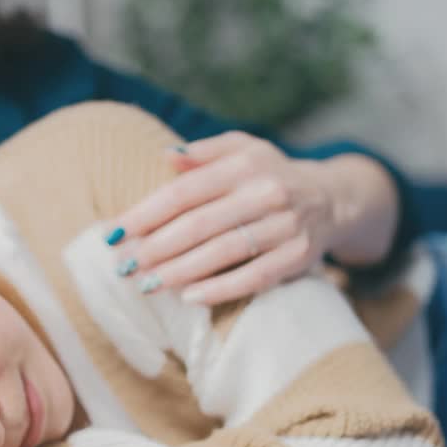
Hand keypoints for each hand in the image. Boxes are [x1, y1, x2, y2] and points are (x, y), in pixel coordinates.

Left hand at [107, 132, 390, 305]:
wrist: (332, 198)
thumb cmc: (270, 174)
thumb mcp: (244, 149)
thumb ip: (205, 151)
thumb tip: (166, 155)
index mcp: (245, 164)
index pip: (186, 191)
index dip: (147, 213)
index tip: (114, 232)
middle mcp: (268, 192)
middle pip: (200, 224)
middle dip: (156, 247)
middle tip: (123, 265)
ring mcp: (286, 226)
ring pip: (224, 252)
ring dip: (179, 271)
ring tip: (146, 284)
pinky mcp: (298, 256)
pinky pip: (255, 277)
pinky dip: (220, 289)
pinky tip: (188, 297)